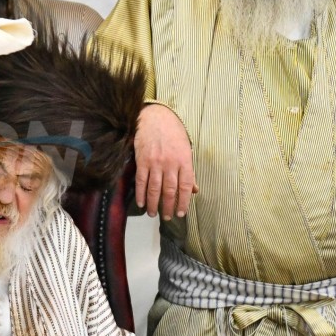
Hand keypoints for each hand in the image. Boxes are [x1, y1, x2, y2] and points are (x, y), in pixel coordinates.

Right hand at [134, 104, 197, 219]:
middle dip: (168, 207)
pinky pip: (141, 181)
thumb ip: (189, 171)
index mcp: (184, 161)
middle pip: (170, 191)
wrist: (156, 118)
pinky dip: (141, 194)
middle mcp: (170, 163)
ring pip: (155, 189)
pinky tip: (141, 203)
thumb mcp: (186, 150)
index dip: (184, 202)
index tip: (181, 213)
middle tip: (167, 217)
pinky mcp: (142, 161)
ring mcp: (155, 162)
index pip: (186, 186)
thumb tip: (194, 190)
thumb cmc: (173, 133)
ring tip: (153, 214)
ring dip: (154, 204)